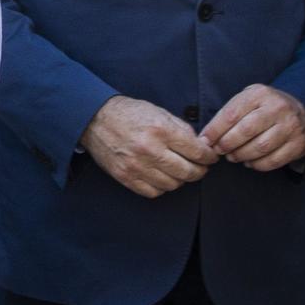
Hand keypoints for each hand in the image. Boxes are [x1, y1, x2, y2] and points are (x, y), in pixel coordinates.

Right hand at [82, 96, 217, 196]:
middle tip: (200, 168)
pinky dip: (162, 187)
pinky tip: (162, 177)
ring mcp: (136, 166)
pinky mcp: (125, 176)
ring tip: (179, 171)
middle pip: (188, 172)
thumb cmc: (128, 114)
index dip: (209, 156)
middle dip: (200, 171)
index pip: (197, 152)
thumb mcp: (158, 112)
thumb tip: (201, 146)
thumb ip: (181, 129)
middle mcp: (149, 149)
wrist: (95, 119)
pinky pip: (153, 192)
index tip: (210, 157)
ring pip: (173, 184)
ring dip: (180, 180)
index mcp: (161, 130)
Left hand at [201, 84, 304, 172]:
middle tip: (219, 151)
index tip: (205, 141)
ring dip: (241, 155)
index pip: (231, 114)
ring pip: (260, 147)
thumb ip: (227, 115)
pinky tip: (250, 162)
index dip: (215, 131)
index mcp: (259, 94)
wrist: (298, 110)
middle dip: (227, 144)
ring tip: (233, 157)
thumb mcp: (246, 100)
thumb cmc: (263, 107)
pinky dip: (258, 164)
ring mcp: (292, 126)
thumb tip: (206, 138)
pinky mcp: (299, 144)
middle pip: (245, 131)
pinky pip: (274, 160)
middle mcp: (278, 108)